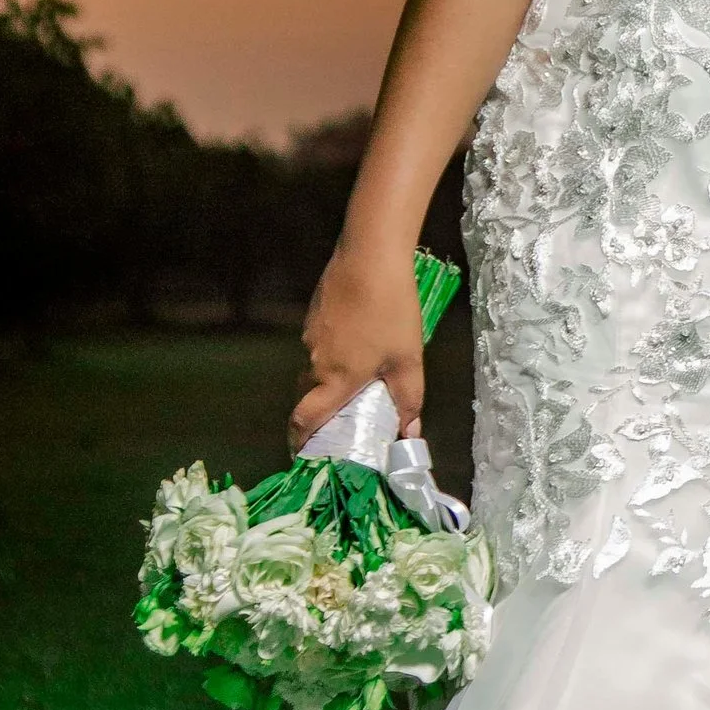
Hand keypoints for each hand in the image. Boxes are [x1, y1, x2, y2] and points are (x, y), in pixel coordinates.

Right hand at [292, 247, 425, 450]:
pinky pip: (319, 346)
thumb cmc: (391, 311)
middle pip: (310, 396)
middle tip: (346, 418)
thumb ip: (408, 400)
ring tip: (360, 375)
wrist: (369, 256)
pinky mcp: (313, 316)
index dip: (300, 441)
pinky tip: (359, 340)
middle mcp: (315, 362)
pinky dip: (334, 353)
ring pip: (316, 369)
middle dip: (323, 411)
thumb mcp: (408, 360)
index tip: (304, 454)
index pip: (305, 419)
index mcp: (336, 379)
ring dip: (331, 379)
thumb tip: (409, 435)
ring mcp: (310, 337)